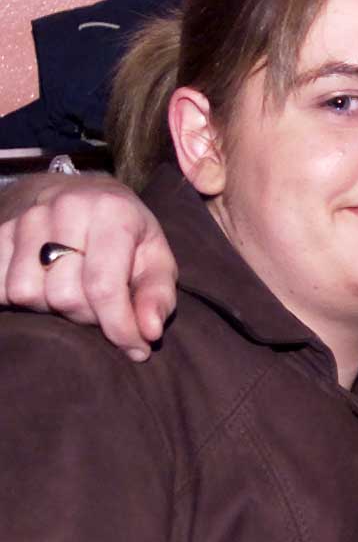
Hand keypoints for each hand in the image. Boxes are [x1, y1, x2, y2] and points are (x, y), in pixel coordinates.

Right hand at [0, 172, 176, 359]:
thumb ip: (157, 296)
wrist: (84, 193)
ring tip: (73, 290)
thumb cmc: (128, 234)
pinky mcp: (0, 230)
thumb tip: (150, 332)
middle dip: (88, 315)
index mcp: (112, 212)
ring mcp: (27, 217)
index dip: (119, 327)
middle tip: (101, 305)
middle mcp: (66, 208)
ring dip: (52, 307)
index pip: (104, 286)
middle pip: (64, 296)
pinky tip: (45, 285)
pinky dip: (21, 298)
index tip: (135, 348)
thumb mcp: (156, 258)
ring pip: (26, 293)